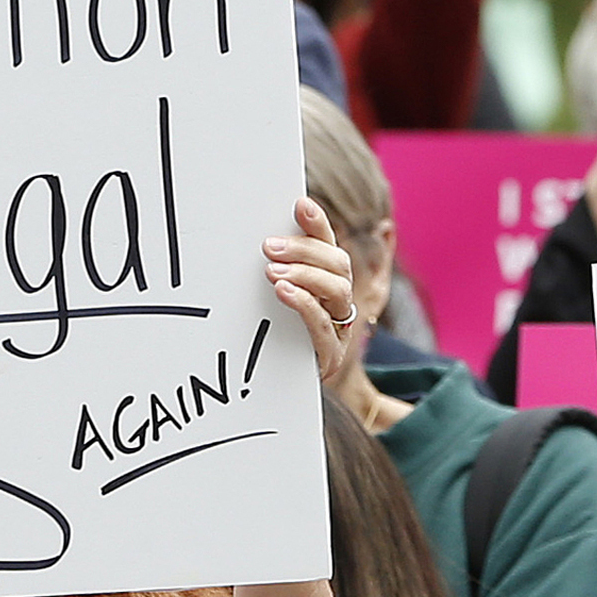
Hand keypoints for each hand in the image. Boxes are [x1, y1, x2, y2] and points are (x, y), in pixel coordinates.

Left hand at [262, 196, 358, 385]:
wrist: (272, 391)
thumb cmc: (271, 340)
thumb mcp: (270, 303)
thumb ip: (274, 273)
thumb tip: (256, 239)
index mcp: (327, 284)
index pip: (329, 246)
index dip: (318, 224)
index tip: (299, 204)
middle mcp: (339, 304)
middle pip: (338, 264)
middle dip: (305, 250)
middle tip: (269, 247)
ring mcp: (339, 331)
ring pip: (338, 290)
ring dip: (306, 275)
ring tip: (272, 272)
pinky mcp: (329, 357)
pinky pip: (323, 327)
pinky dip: (305, 304)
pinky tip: (284, 292)